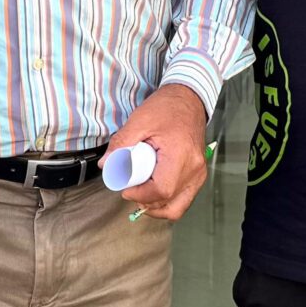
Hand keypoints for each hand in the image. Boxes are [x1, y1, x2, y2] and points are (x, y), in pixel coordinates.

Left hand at [108, 85, 208, 221]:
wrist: (189, 99)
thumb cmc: (167, 107)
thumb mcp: (139, 120)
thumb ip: (121, 144)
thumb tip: (106, 165)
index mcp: (181, 155)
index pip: (161, 190)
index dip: (139, 195)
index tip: (124, 189)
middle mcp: (194, 169)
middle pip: (169, 202)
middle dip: (145, 201)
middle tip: (130, 188)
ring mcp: (199, 174)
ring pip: (177, 207)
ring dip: (156, 206)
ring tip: (141, 192)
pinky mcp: (198, 176)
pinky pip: (183, 199)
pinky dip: (166, 202)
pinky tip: (152, 192)